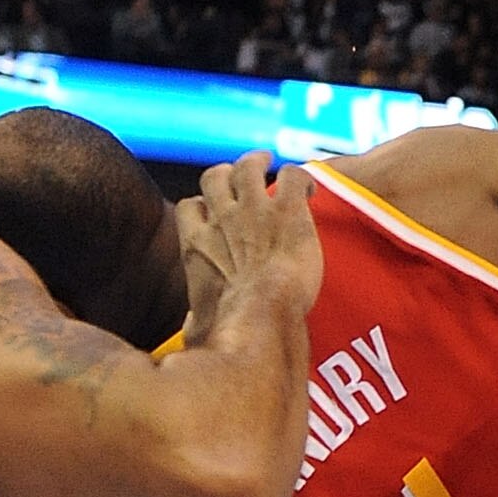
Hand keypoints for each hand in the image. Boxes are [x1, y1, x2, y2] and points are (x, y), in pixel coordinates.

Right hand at [178, 156, 319, 345]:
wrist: (265, 315)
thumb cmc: (231, 329)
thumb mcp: (198, 326)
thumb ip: (195, 321)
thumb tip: (192, 333)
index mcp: (197, 245)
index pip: (190, 207)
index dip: (204, 206)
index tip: (216, 214)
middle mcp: (222, 220)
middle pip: (215, 176)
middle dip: (228, 174)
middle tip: (244, 178)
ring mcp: (255, 210)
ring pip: (248, 166)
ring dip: (258, 163)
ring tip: (270, 164)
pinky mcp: (288, 209)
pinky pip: (291, 176)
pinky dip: (300, 179)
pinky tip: (308, 190)